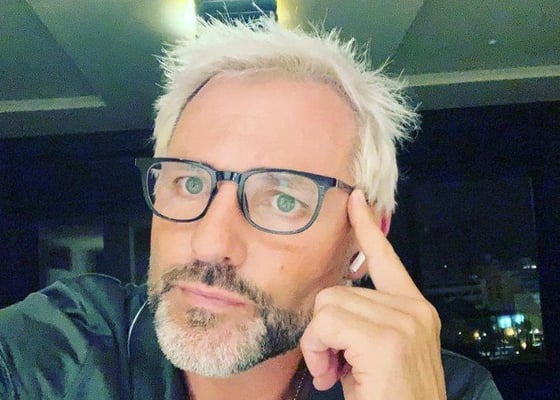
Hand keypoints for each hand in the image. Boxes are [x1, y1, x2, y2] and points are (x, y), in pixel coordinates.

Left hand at [300, 190, 445, 399]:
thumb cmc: (390, 397)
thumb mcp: (375, 354)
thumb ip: (362, 321)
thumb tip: (329, 306)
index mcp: (413, 309)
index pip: (386, 258)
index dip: (367, 228)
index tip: (356, 201)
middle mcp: (414, 309)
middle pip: (336, 291)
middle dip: (323, 329)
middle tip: (333, 364)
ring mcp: (403, 322)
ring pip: (327, 305)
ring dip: (318, 343)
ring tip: (334, 371)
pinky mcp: (386, 339)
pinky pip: (325, 323)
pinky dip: (317, 350)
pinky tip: (332, 376)